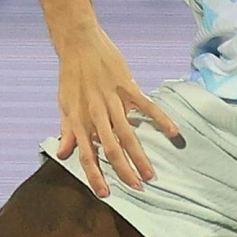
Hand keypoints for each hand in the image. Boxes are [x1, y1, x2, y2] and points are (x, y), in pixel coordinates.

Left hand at [52, 25, 179, 196]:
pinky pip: (146, 105)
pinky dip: (160, 119)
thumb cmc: (70, 75)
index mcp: (79, 120)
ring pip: (128, 133)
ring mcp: (112, 99)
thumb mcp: (64, 104)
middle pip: (111, 148)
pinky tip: (173, 133)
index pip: (87, 155)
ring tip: (150, 173)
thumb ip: (67, 130)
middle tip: (138, 188)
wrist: (79, 42)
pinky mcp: (126, 85)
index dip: (95, 176)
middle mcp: (95, 113)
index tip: (105, 194)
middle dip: (124, 171)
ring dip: (140, 155)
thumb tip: (63, 155)